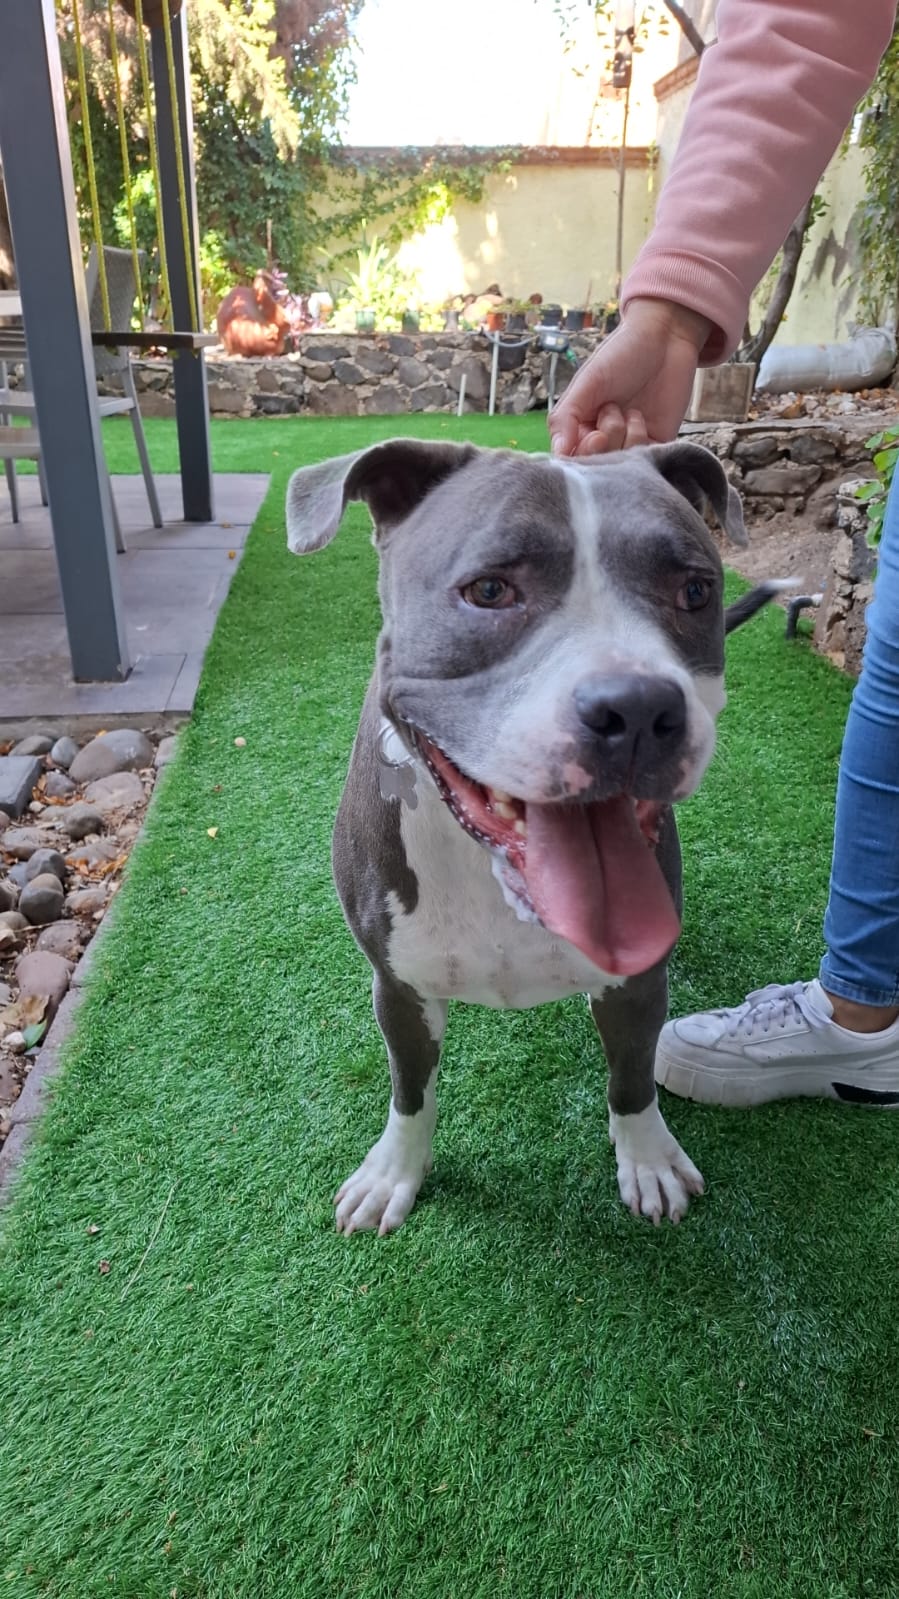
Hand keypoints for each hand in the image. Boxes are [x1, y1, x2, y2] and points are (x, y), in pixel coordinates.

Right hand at [548, 298, 713, 455]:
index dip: (583, 455)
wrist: (666, 337)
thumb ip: (565, 418)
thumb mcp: (587, 382)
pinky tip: (642, 417)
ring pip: (621, 466)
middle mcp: (602, 438)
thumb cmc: (622, 354)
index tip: (596, 435)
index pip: (571, 459)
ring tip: (630, 410)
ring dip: (626, 437)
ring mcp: (629, 443)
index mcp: (579, 425)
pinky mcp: (655, 444)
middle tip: (612, 411)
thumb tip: (557, 454)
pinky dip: (643, 442)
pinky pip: (645, 462)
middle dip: (606, 441)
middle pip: (596, 466)